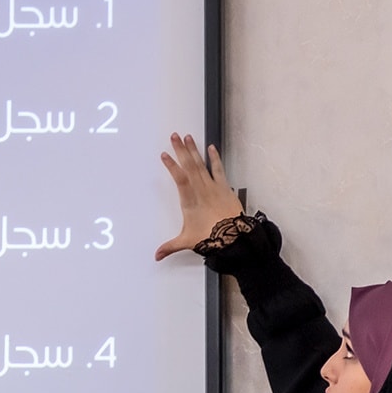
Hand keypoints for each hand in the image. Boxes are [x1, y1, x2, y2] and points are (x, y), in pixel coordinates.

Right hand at [154, 132, 243, 260]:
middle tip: (174, 136)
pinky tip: (211, 147)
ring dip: (194, 151)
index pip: (179, 178)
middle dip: (181, 150)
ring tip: (187, 137)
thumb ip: (170, 246)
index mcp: (190, 201)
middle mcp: (201, 190)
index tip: (164, 154)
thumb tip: (157, 256)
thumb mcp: (187, 241)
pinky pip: (218, 169)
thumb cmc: (211, 237)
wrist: (234, 237)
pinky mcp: (224, 188)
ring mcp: (213, 187)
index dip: (171, 166)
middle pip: (189, 166)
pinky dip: (215, 158)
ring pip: (201, 165)